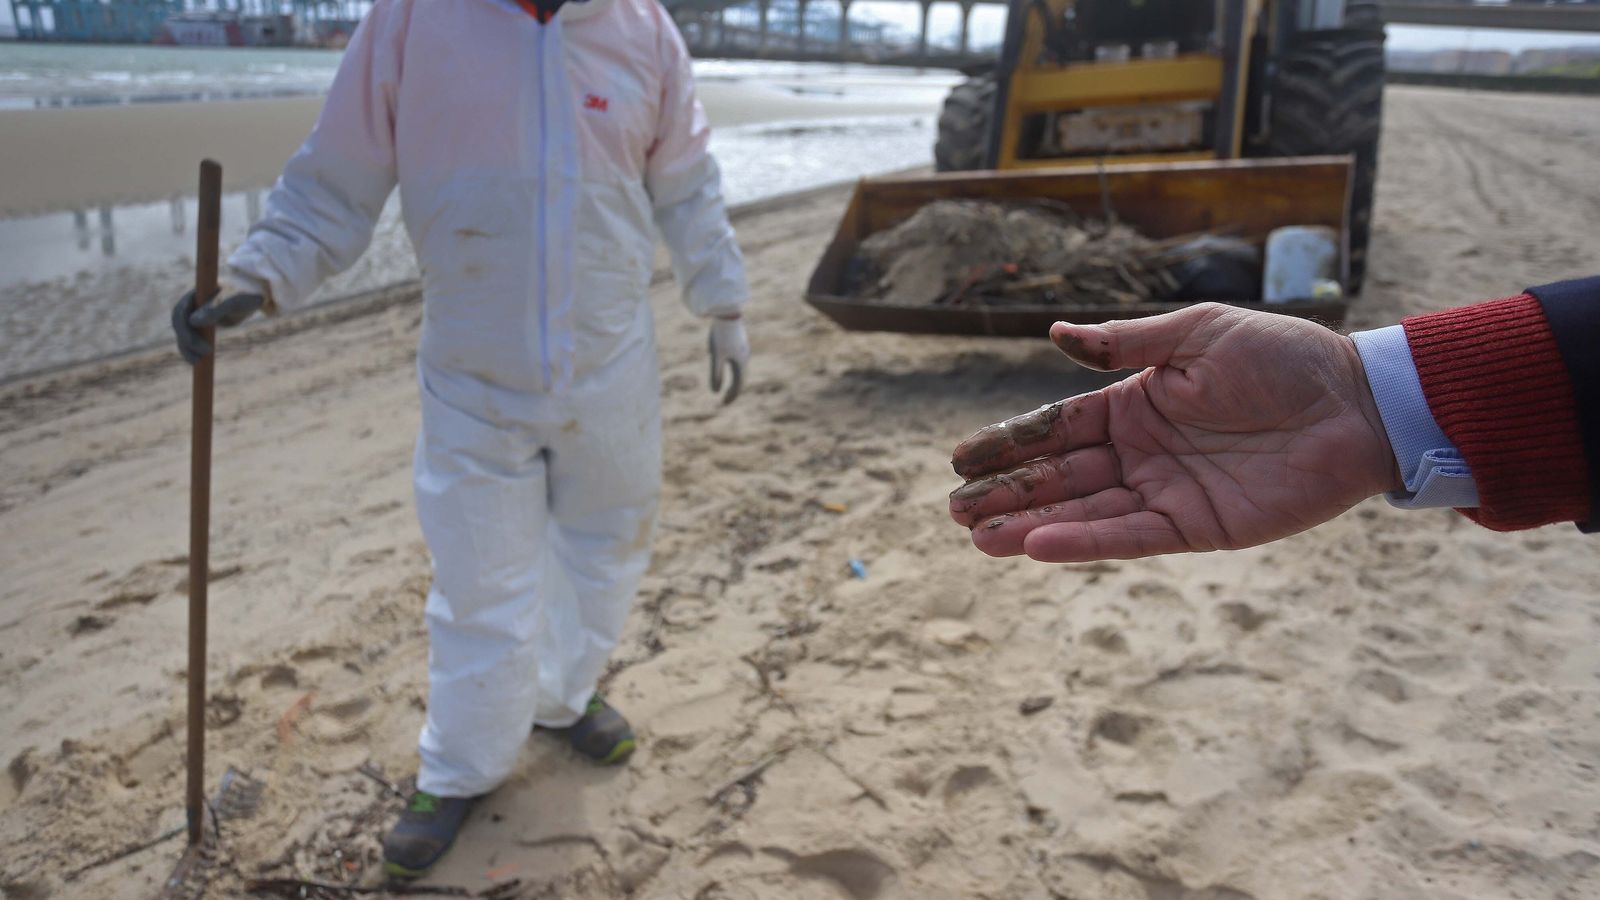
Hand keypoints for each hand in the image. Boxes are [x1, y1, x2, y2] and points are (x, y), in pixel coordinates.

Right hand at [171, 287, 265, 363]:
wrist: (252, 297)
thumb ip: (215, 309)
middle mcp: (190, 305)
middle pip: (179, 324)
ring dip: (186, 348)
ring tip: (196, 361)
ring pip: (183, 334)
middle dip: (186, 340)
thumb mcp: (233, 301)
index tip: (192, 341)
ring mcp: (194, 315)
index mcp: (194, 295)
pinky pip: (190, 339)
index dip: (183, 327)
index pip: (180, 311)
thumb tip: (192, 322)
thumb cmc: (244, 295)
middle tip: (201, 354)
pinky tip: (197, 360)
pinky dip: (192, 349)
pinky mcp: (200, 326)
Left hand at [709, 315, 748, 404]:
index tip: (724, 404)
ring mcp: (743, 350)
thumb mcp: (716, 356)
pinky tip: (724, 365)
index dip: (731, 395)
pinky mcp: (738, 343)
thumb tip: (715, 392)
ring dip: (733, 380)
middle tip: (725, 400)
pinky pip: (736, 360)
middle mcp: (745, 357)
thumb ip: (715, 374)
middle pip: (740, 378)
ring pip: (739, 369)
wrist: (727, 312)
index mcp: (741, 362)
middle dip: (733, 390)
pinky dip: (732, 369)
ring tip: (726, 388)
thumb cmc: (721, 334)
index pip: (738, 384)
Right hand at [948, 303, 1401, 561]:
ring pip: (1083, 512)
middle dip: (1006, 493)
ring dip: (1030, 525)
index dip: (1008, 443)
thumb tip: (1053, 336)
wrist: (1358, 403)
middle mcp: (1141, 454)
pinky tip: (1038, 545)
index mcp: (1134, 404)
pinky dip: (1084, 541)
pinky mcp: (1196, 527)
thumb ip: (1125, 344)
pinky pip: (1129, 536)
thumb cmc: (1284, 358)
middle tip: (954, 510)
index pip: (1055, 428)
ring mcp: (1165, 493)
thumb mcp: (1197, 333)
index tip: (959, 459)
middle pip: (1059, 476)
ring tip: (978, 536)